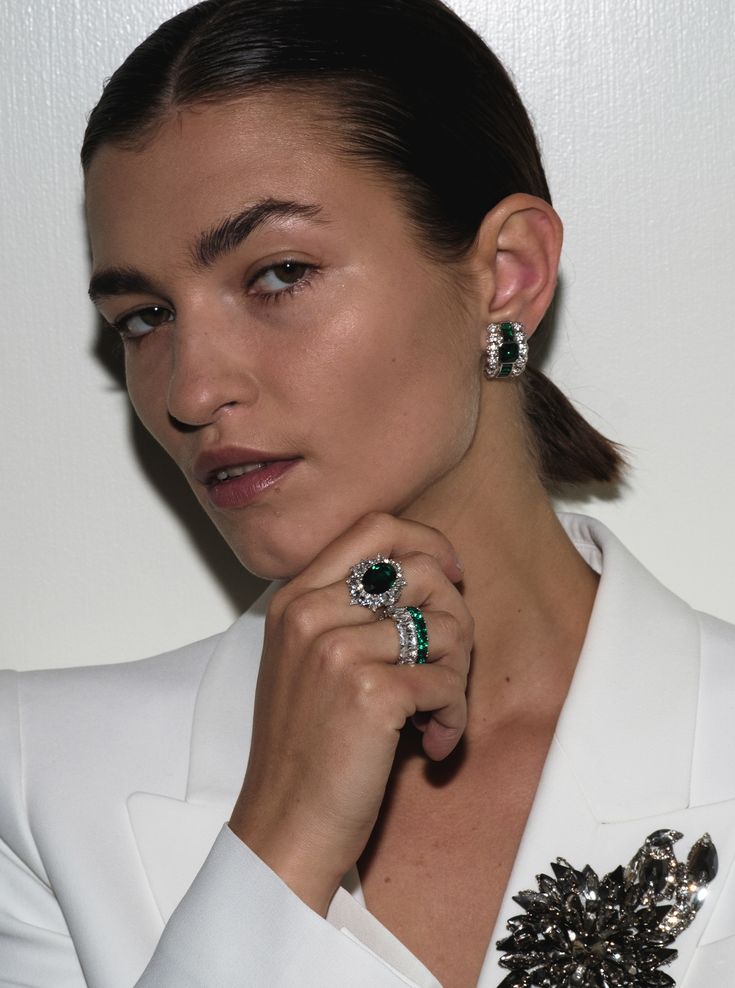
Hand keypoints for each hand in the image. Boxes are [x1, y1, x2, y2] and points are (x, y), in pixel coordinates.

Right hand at [228, 512, 472, 914]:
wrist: (284, 826)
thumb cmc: (306, 748)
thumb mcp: (308, 661)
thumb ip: (351, 611)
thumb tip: (431, 572)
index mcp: (295, 598)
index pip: (375, 527)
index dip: (427, 542)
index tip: (452, 576)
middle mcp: (311, 613)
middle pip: (422, 571)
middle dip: (456, 616)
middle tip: (448, 667)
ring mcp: (337, 649)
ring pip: (446, 626)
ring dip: (457, 674)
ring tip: (438, 712)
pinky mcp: (370, 692)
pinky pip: (447, 682)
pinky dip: (454, 717)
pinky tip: (433, 743)